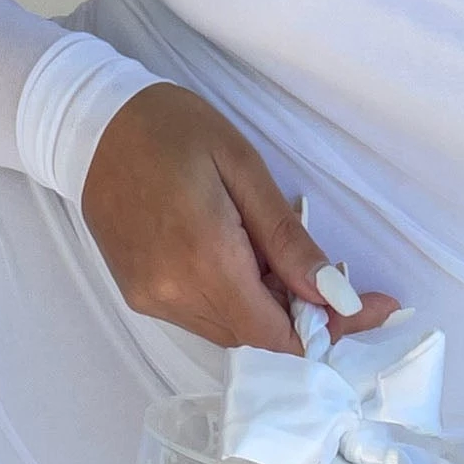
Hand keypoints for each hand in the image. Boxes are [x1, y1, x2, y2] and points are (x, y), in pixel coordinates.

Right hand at [78, 83, 401, 355]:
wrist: (91, 124)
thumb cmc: (173, 129)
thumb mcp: (242, 167)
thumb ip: (287, 239)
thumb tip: (334, 294)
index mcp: (205, 258)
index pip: (278, 335)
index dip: (331, 331)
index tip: (371, 308)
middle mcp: (173, 294)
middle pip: (257, 339)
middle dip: (304, 317)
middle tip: (333, 278)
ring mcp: (151, 300)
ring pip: (230, 332)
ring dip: (268, 309)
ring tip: (276, 256)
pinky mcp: (138, 296)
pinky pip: (202, 318)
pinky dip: (234, 301)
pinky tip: (240, 260)